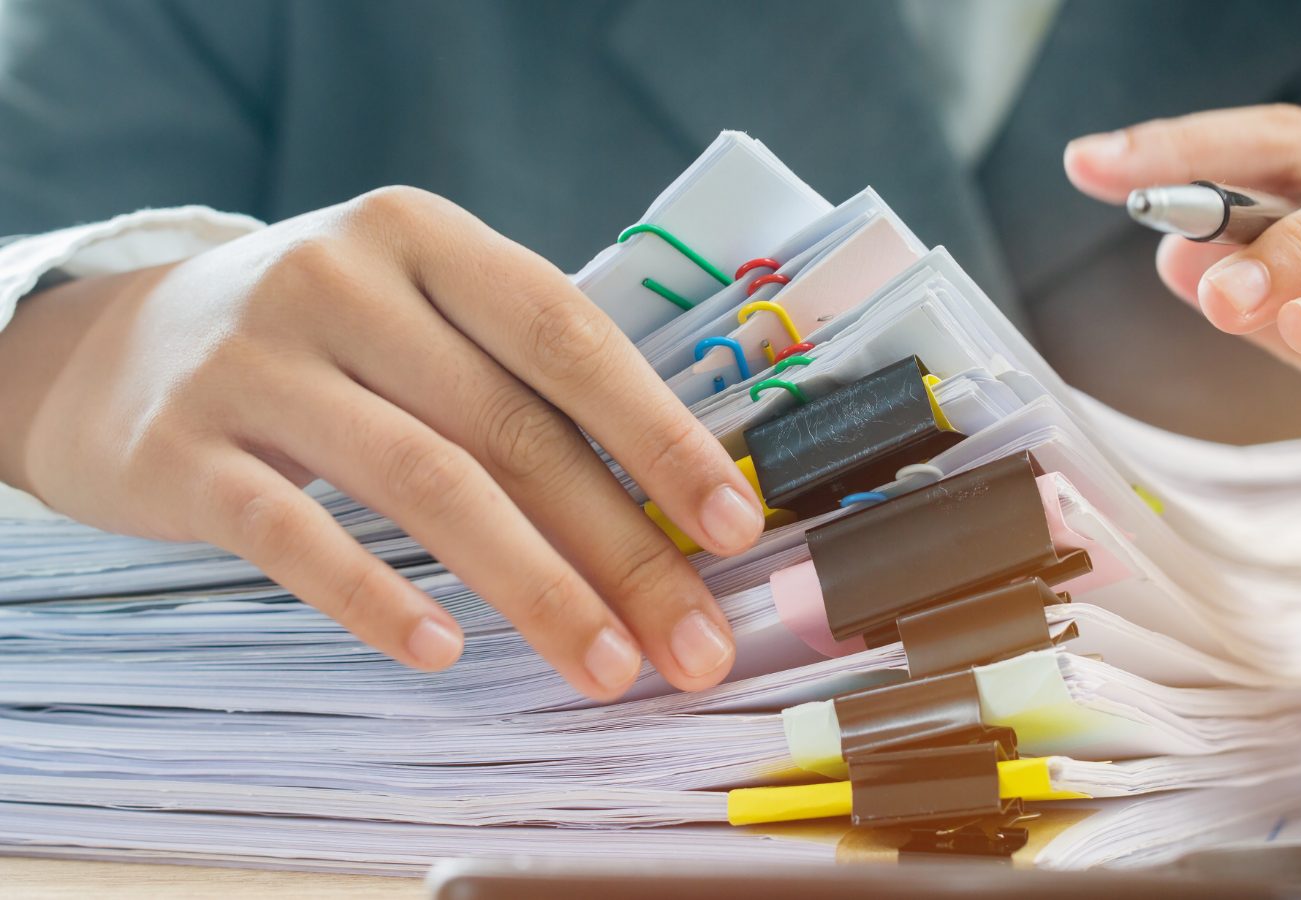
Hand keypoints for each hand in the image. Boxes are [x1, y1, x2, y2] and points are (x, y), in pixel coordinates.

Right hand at [0, 187, 764, 697]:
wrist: (118, 350)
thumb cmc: (322, 343)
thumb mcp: (415, 312)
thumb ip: (517, 380)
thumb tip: (668, 509)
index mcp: (425, 238)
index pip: (566, 335)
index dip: (660, 433)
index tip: (733, 526)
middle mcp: (342, 281)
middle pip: (512, 427)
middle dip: (620, 547)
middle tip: (690, 642)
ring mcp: (256, 362)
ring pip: (424, 483)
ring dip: (532, 587)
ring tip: (602, 667)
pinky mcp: (184, 449)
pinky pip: (294, 535)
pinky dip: (376, 598)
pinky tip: (442, 653)